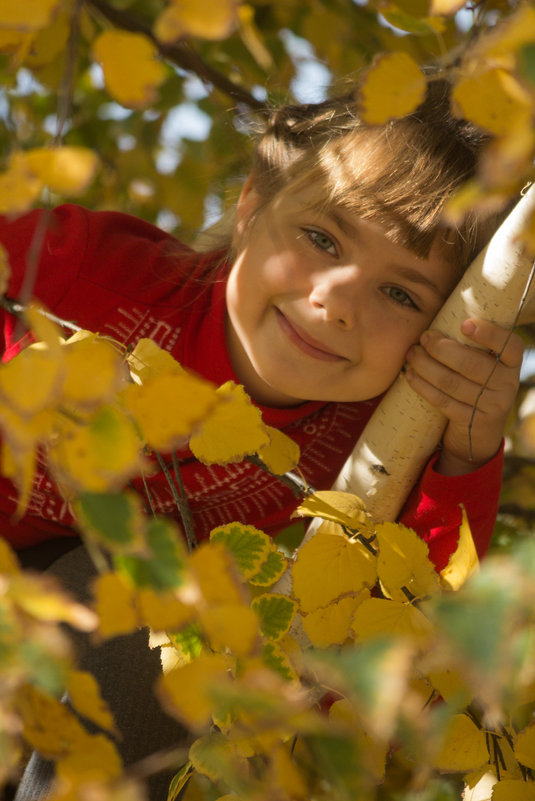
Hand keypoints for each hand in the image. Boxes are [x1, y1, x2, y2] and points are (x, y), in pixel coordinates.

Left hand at [405, 318, 523, 475]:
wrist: (479, 433)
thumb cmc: (475, 384)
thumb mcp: (484, 365)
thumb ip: (473, 345)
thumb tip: (439, 319)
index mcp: (511, 363)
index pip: (510, 345)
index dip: (489, 334)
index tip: (464, 324)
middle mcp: (507, 384)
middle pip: (471, 364)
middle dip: (440, 349)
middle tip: (423, 338)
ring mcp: (492, 405)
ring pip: (452, 383)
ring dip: (426, 365)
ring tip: (411, 354)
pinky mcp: (473, 422)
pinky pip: (443, 401)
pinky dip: (423, 386)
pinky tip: (410, 374)